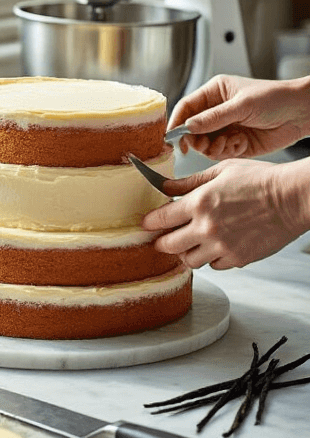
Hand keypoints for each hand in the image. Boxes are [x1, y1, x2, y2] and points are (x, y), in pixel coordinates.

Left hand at [142, 157, 309, 269]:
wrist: (292, 198)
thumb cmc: (260, 179)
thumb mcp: (221, 171)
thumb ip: (189, 181)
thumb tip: (164, 185)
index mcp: (200, 202)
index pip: (160, 219)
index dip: (149, 223)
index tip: (146, 224)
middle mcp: (207, 227)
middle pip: (169, 246)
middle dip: (161, 243)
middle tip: (162, 239)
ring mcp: (222, 246)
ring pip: (189, 261)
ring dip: (186, 253)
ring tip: (191, 243)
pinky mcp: (238, 259)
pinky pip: (214, 266)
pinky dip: (211, 258)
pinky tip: (217, 245)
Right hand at [168, 73, 309, 158]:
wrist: (300, 114)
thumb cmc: (275, 99)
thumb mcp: (241, 105)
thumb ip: (214, 117)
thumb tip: (188, 126)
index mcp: (215, 93)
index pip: (187, 107)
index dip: (177, 122)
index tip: (172, 138)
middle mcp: (217, 111)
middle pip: (192, 129)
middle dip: (197, 139)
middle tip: (205, 144)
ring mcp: (226, 128)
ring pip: (205, 144)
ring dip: (214, 147)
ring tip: (228, 143)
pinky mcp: (236, 143)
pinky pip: (221, 153)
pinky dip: (228, 151)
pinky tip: (240, 144)